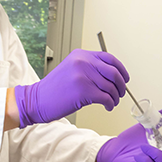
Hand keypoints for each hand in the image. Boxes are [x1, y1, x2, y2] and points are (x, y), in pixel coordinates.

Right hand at [12, 49, 128, 126]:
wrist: (37, 100)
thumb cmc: (54, 89)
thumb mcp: (71, 69)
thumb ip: (90, 67)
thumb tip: (113, 75)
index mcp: (81, 55)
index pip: (110, 58)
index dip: (121, 69)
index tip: (125, 79)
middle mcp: (82, 62)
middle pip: (114, 72)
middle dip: (121, 85)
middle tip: (120, 93)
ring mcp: (83, 76)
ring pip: (111, 87)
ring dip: (115, 97)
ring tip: (112, 102)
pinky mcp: (83, 91)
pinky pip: (106, 97)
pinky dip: (110, 104)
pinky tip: (107, 106)